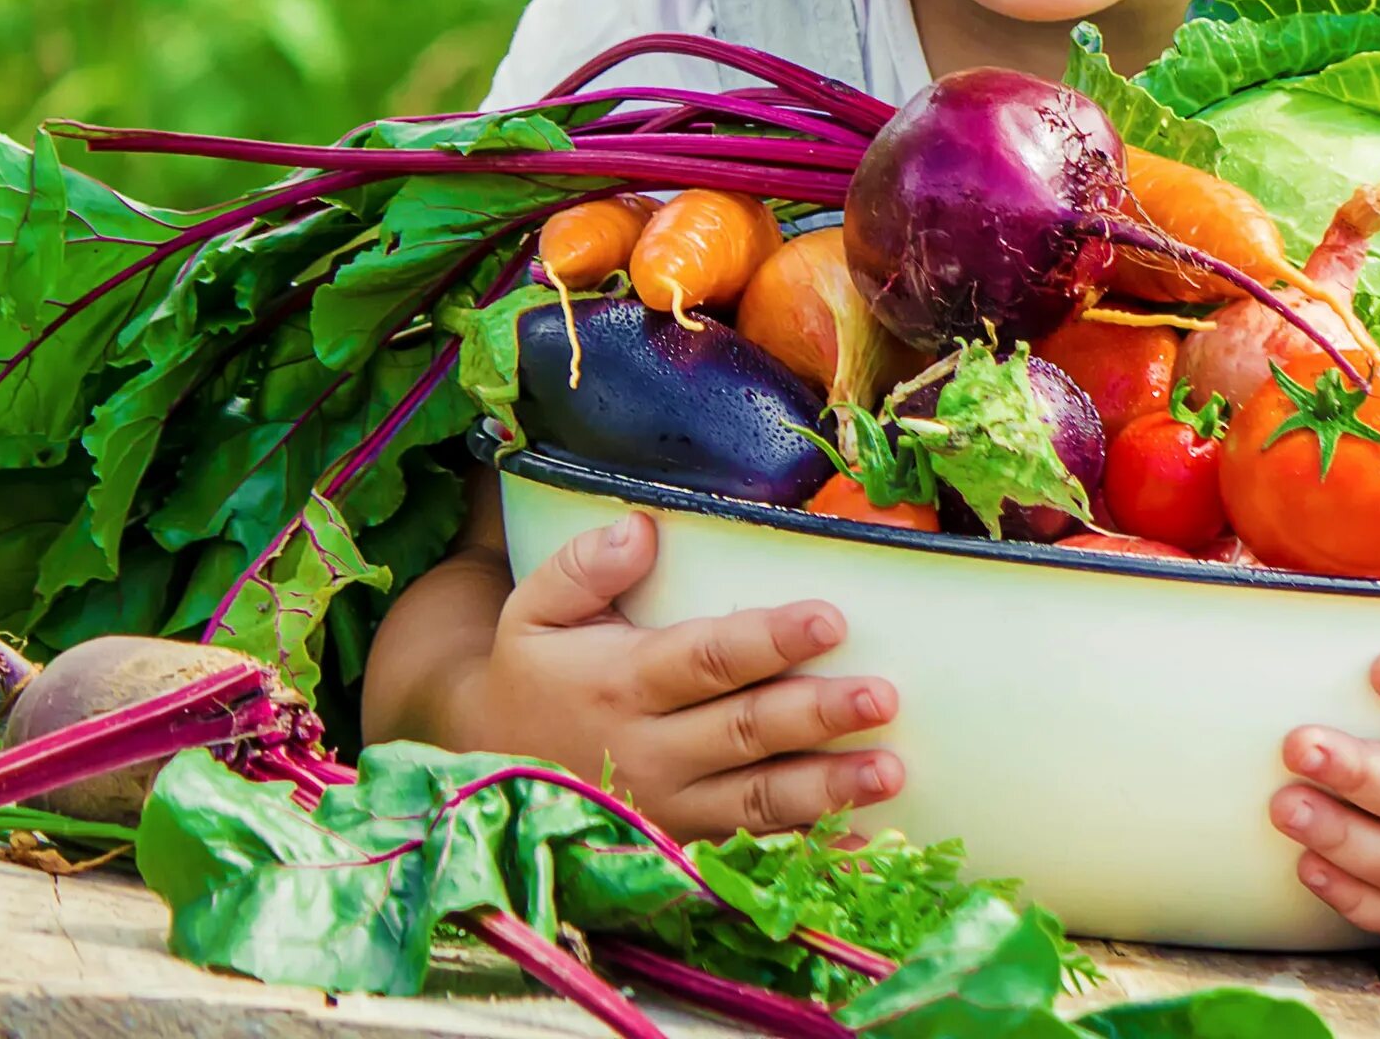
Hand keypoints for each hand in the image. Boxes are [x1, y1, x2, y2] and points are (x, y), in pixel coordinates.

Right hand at [449, 509, 902, 838]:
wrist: (489, 766)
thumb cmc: (532, 672)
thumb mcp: (535, 610)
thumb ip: (585, 567)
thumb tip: (641, 527)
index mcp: (622, 682)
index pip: (706, 658)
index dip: (768, 640)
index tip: (829, 618)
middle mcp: (651, 749)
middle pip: (745, 731)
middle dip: (816, 715)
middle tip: (883, 697)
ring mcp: (671, 806)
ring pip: (760, 801)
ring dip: (828, 788)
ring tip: (890, 771)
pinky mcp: (684, 842)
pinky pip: (753, 851)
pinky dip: (809, 850)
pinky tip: (862, 841)